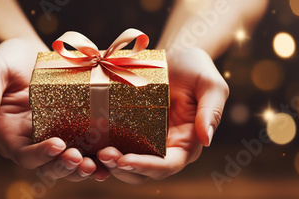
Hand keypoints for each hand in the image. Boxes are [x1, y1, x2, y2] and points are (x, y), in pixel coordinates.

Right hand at [0, 38, 108, 181]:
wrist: (30, 51)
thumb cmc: (7, 58)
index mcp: (9, 133)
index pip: (22, 154)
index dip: (40, 154)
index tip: (58, 144)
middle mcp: (30, 141)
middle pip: (46, 165)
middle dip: (64, 167)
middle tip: (81, 160)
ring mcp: (51, 136)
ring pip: (66, 163)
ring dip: (82, 168)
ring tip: (99, 166)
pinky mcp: (70, 129)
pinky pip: (83, 148)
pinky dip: (95, 157)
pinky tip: (111, 158)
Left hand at [97, 48, 228, 183]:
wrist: (175, 56)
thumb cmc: (196, 68)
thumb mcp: (210, 84)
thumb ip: (211, 111)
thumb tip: (207, 139)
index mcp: (186, 143)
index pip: (168, 165)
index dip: (146, 167)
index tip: (125, 161)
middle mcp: (164, 148)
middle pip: (143, 172)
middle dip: (123, 169)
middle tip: (103, 155)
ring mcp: (144, 141)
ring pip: (126, 165)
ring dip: (109, 164)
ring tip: (93, 153)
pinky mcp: (128, 131)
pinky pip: (114, 146)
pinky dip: (101, 150)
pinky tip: (87, 144)